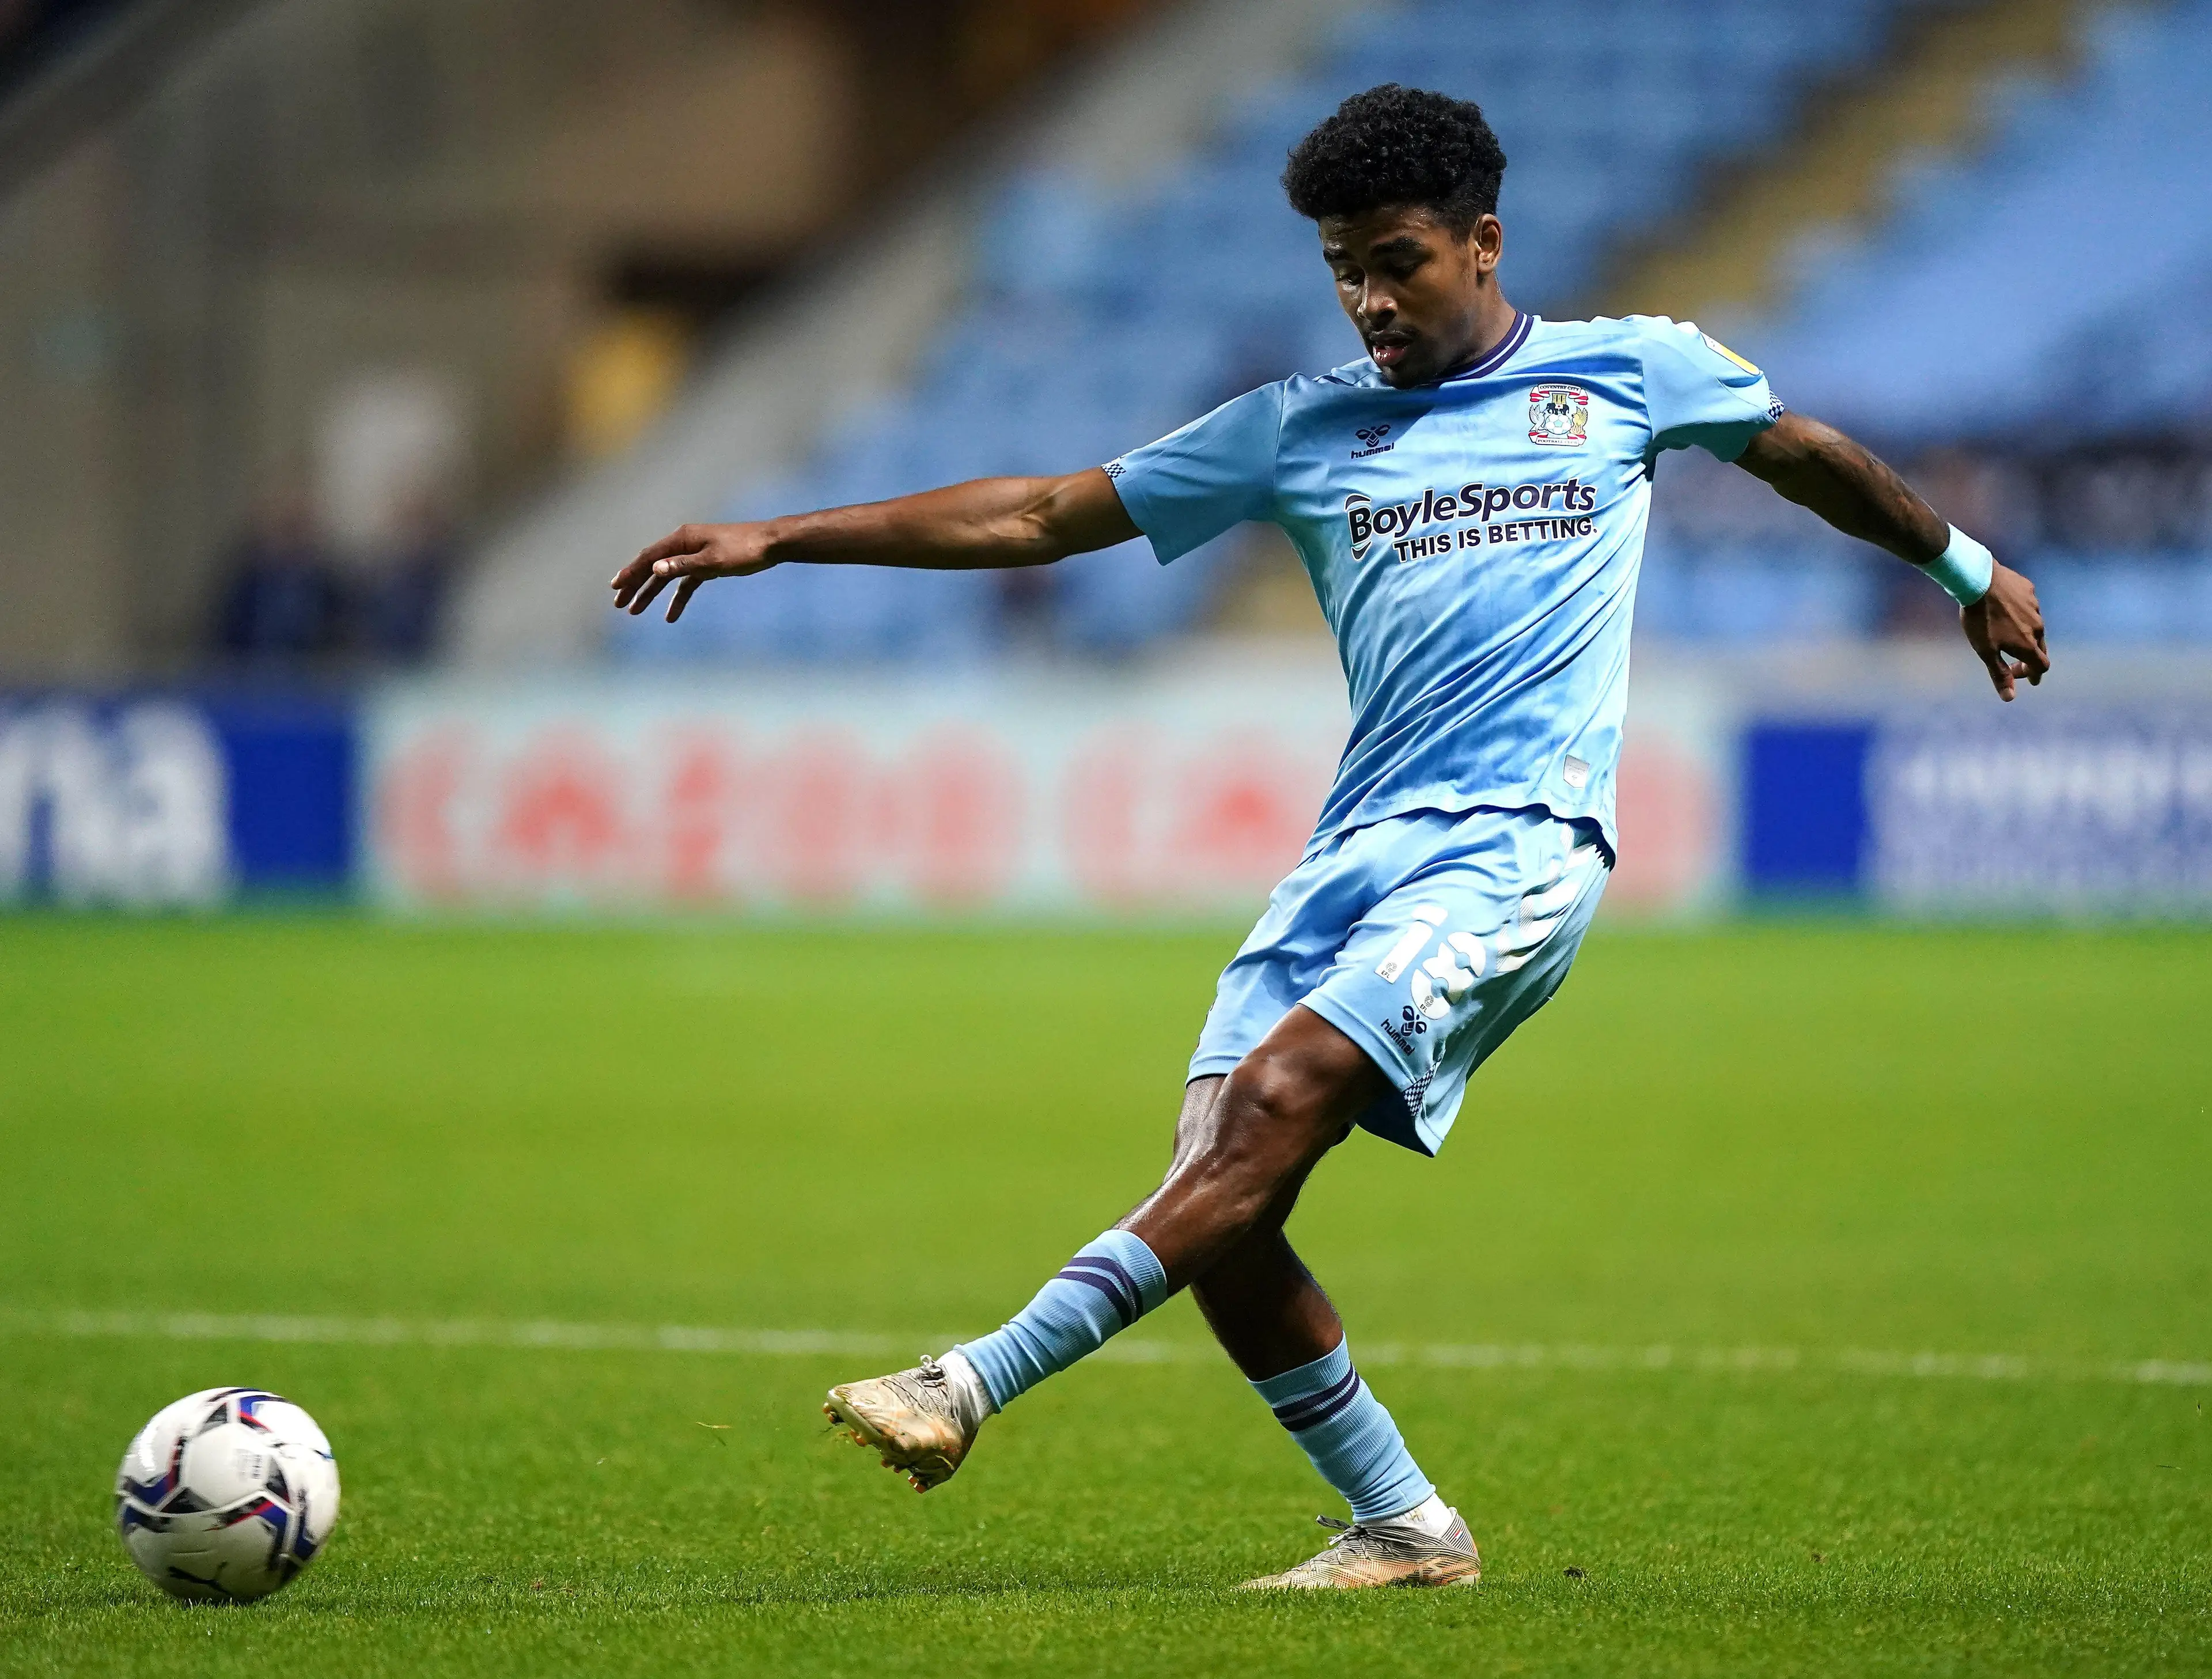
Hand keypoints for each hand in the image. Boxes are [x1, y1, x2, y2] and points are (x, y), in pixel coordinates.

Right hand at [609, 523, 776, 622]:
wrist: (771, 543)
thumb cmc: (744, 550)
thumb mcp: (712, 561)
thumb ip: (683, 565)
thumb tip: (655, 569)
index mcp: (682, 538)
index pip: (649, 557)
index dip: (630, 572)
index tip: (615, 588)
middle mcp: (685, 543)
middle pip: (653, 566)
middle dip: (635, 585)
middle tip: (619, 604)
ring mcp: (695, 553)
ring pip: (667, 575)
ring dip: (652, 593)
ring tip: (636, 611)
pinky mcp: (708, 564)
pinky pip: (686, 582)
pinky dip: (678, 598)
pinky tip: (671, 616)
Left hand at [1961, 561, 2048, 701]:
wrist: (1979, 580)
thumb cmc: (1980, 619)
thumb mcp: (1985, 651)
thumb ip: (1999, 674)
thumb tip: (2010, 698)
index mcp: (2028, 643)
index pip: (2041, 666)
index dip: (2032, 675)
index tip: (2024, 679)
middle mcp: (2038, 625)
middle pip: (2040, 646)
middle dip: (2030, 658)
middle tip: (2018, 664)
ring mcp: (2035, 606)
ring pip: (2034, 625)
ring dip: (2025, 634)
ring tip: (2009, 636)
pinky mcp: (2028, 590)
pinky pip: (2028, 605)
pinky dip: (2020, 612)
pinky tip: (2007, 611)